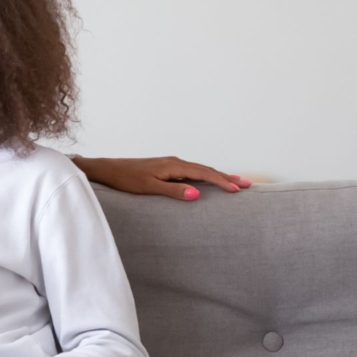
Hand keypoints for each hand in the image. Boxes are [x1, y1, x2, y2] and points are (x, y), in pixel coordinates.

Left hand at [75, 155, 250, 199]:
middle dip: (227, 177)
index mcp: (174, 166)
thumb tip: (197, 194)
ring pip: (201, 170)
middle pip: (207, 170)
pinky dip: (206, 176)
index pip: (204, 173)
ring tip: (235, 183)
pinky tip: (210, 181)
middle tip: (247, 185)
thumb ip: (173, 191)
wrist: (109, 170)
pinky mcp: (167, 168)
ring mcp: (171, 164)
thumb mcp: (149, 188)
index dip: (222, 182)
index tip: (238, 190)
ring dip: (218, 176)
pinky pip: (192, 172)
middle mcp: (175, 162)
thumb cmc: (126, 180)